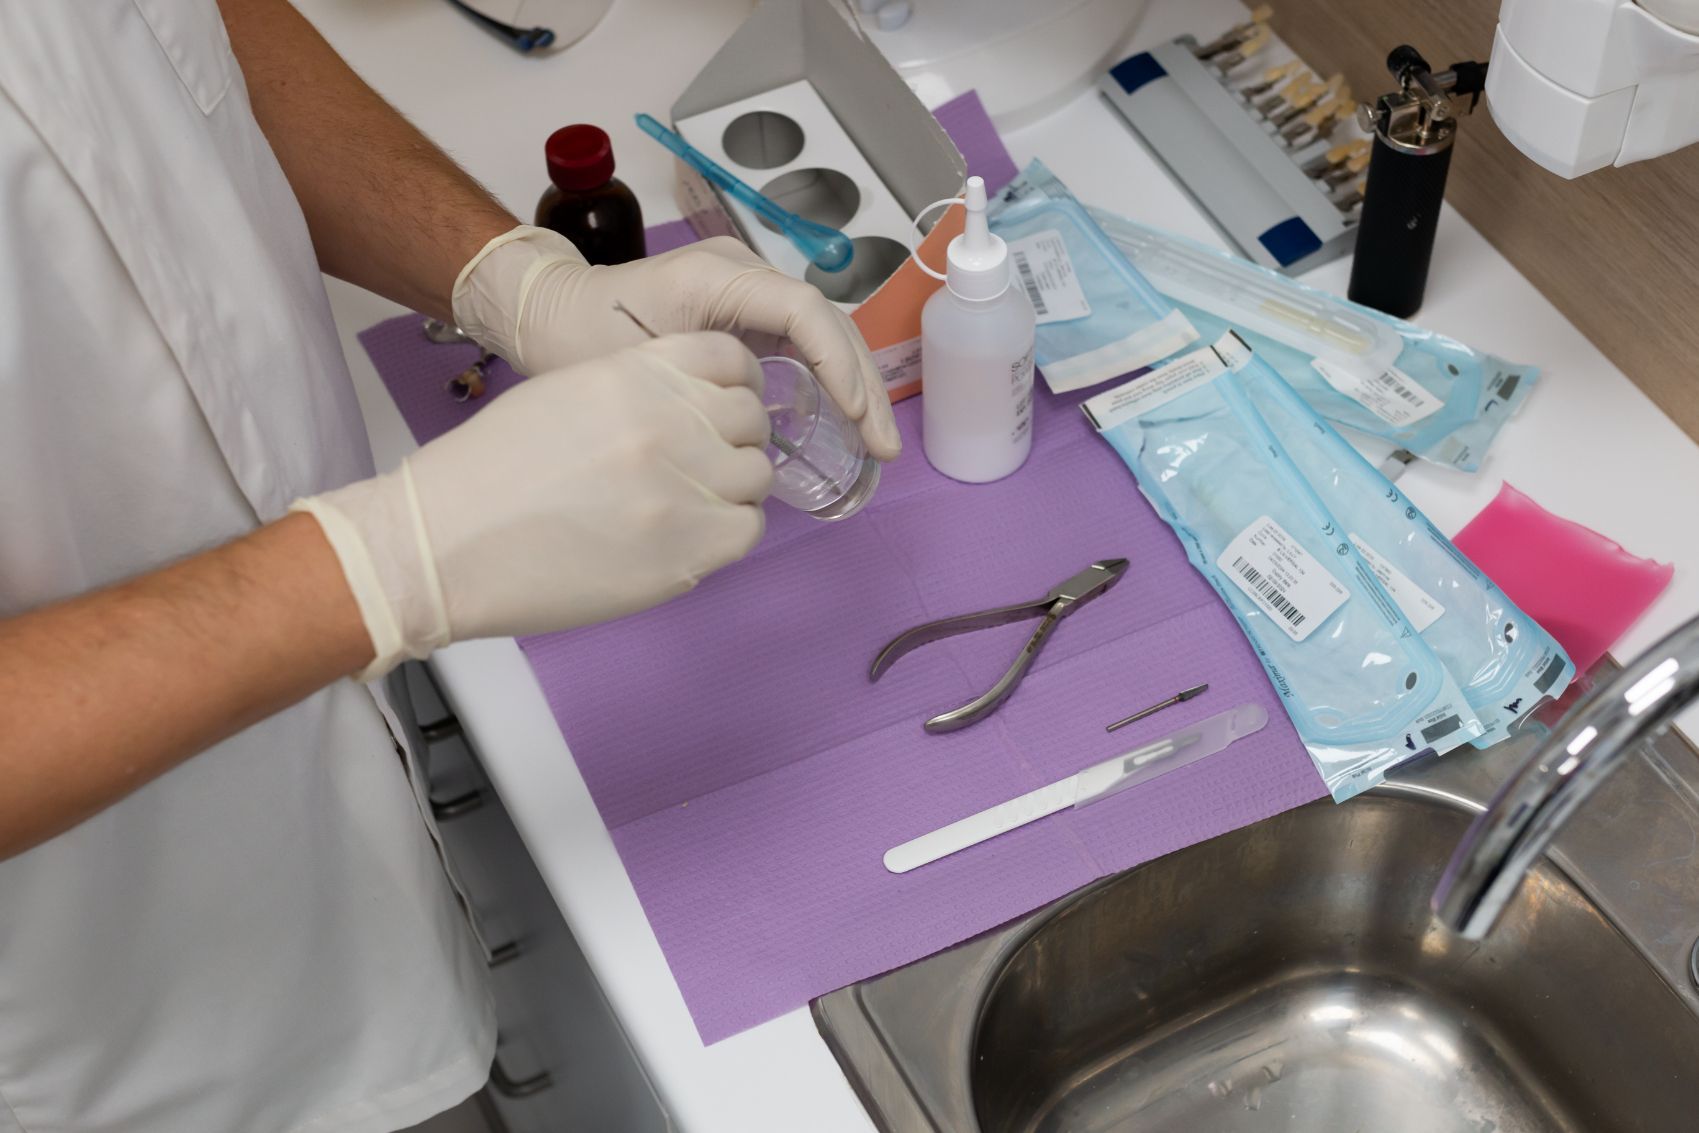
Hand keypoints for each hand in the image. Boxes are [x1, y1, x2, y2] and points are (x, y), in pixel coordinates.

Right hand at [293, 333, 772, 678]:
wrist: (444, 544)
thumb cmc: (490, 472)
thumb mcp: (566, 394)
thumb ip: (640, 390)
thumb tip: (696, 408)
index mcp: (636, 372)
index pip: (731, 358)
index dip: (735, 384)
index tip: (722, 407)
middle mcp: (671, 420)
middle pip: (752, 418)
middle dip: (733, 439)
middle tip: (700, 464)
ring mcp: (685, 485)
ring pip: (757, 475)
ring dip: (732, 488)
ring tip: (687, 504)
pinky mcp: (688, 548)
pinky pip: (747, 528)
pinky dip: (727, 531)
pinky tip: (684, 536)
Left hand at [451, 225, 901, 460]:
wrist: (546, 311)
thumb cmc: (577, 337)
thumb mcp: (632, 371)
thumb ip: (692, 396)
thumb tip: (758, 443)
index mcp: (717, 276)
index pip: (804, 310)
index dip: (840, 363)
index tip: (857, 416)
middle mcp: (743, 274)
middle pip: (827, 322)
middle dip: (863, 383)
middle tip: (883, 446)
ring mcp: (748, 293)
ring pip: (822, 335)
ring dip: (854, 385)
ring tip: (876, 444)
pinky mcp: (746, 316)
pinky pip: (802, 345)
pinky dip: (829, 383)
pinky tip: (844, 426)